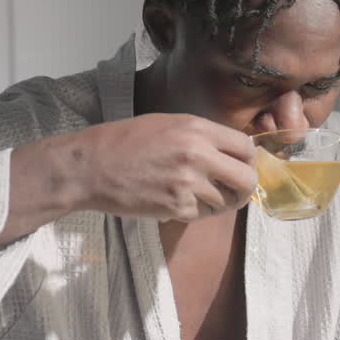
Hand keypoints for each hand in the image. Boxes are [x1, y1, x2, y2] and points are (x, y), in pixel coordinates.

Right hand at [79, 113, 256, 220]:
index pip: (246, 147)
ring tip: (197, 194)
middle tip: (235, 190)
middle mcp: (198, 155)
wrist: (91, 166)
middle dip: (245, 187)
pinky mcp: (177, 208)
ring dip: (218, 202)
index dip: (248, 160)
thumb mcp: (168, 124)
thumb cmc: (125, 142)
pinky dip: (196, 212)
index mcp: (198, 129)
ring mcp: (189, 183)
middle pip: (247, 179)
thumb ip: (202, 136)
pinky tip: (179, 201)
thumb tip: (232, 153)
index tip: (242, 166)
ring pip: (226, 201)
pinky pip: (203, 214)